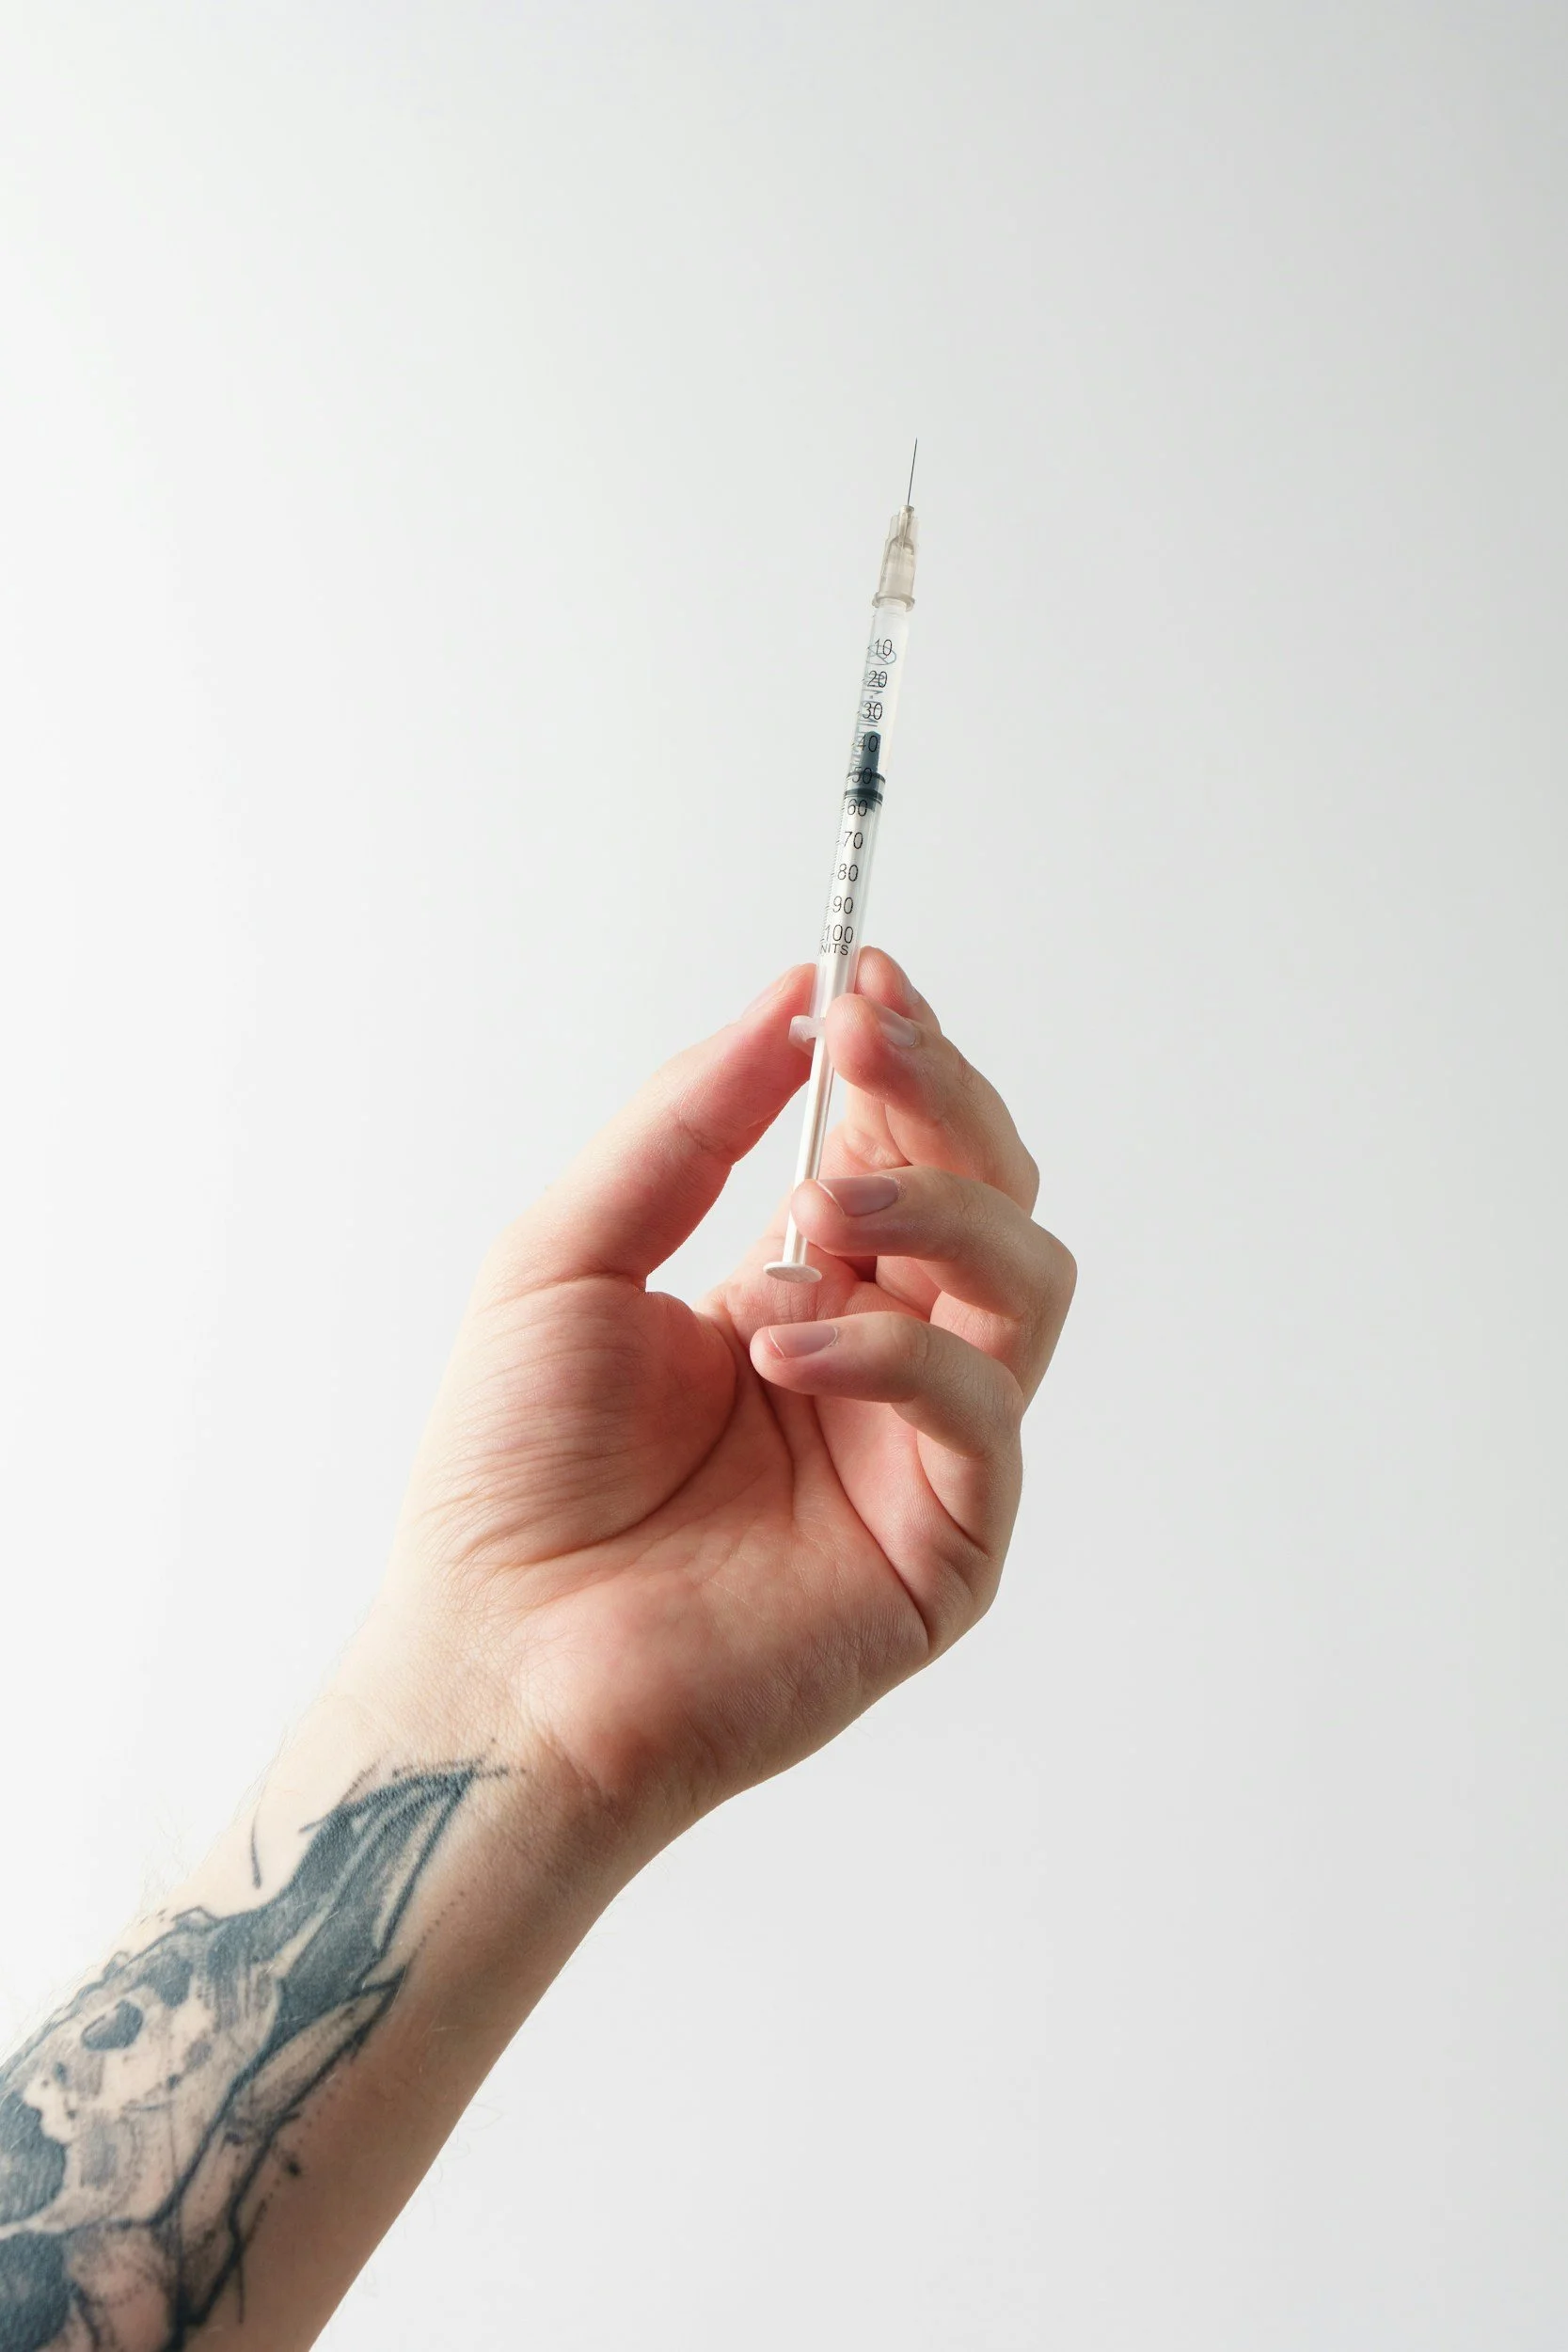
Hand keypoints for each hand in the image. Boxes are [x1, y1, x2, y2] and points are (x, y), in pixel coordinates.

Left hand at [374, 950, 1073, 1848]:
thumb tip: (786, 1002)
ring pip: (1026, 1280)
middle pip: (994, 1194)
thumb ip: (684, 1127)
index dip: (900, 1058)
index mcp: (804, 1292)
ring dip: (935, 1208)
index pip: (904, 1148)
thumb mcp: (567, 1254)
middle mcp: (880, 1360)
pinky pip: (979, 1408)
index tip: (860, 978)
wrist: (495, 1659)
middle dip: (941, 1097)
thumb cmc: (512, 1477)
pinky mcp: (946, 1543)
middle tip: (867, 1038)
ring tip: (816, 1207)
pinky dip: (893, 1351)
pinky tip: (784, 1342)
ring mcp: (921, 1451)